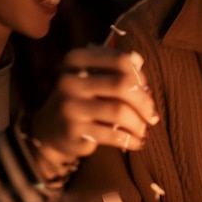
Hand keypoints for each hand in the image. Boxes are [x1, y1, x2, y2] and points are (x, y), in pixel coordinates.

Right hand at [26, 46, 159, 174]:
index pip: (121, 60)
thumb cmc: (83, 100)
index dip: (140, 76)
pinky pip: (112, 134)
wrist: (49, 130)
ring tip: (144, 130)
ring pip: (119, 111)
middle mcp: (70, 80)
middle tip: (152, 116)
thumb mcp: (94, 78)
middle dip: (144, 102)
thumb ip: (117, 69)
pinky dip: (130, 139)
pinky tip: (137, 142)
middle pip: (122, 85)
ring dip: (138, 123)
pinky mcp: (73, 131)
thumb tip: (139, 60)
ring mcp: (69, 106)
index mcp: (76, 60)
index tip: (146, 90)